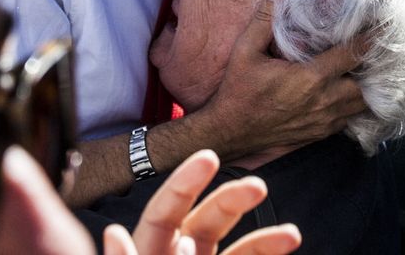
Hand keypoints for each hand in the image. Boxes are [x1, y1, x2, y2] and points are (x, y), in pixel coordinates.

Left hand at [103, 150, 301, 254]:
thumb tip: (113, 233)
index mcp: (146, 247)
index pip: (165, 208)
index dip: (186, 181)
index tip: (210, 158)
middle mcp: (175, 253)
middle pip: (206, 219)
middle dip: (232, 199)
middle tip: (257, 186)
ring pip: (235, 244)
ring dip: (263, 237)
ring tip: (290, 234)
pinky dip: (267, 250)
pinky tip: (289, 240)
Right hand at [197, 1, 365, 160]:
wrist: (230, 131)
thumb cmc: (238, 90)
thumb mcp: (245, 51)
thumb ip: (264, 20)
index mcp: (310, 78)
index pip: (353, 53)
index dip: (370, 37)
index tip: (383, 23)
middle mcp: (323, 101)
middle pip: (366, 82)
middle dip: (373, 65)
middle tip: (377, 46)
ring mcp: (324, 121)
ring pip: (361, 104)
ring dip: (366, 86)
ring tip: (365, 67)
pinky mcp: (320, 133)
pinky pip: (349, 119)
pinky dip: (354, 105)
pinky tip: (349, 90)